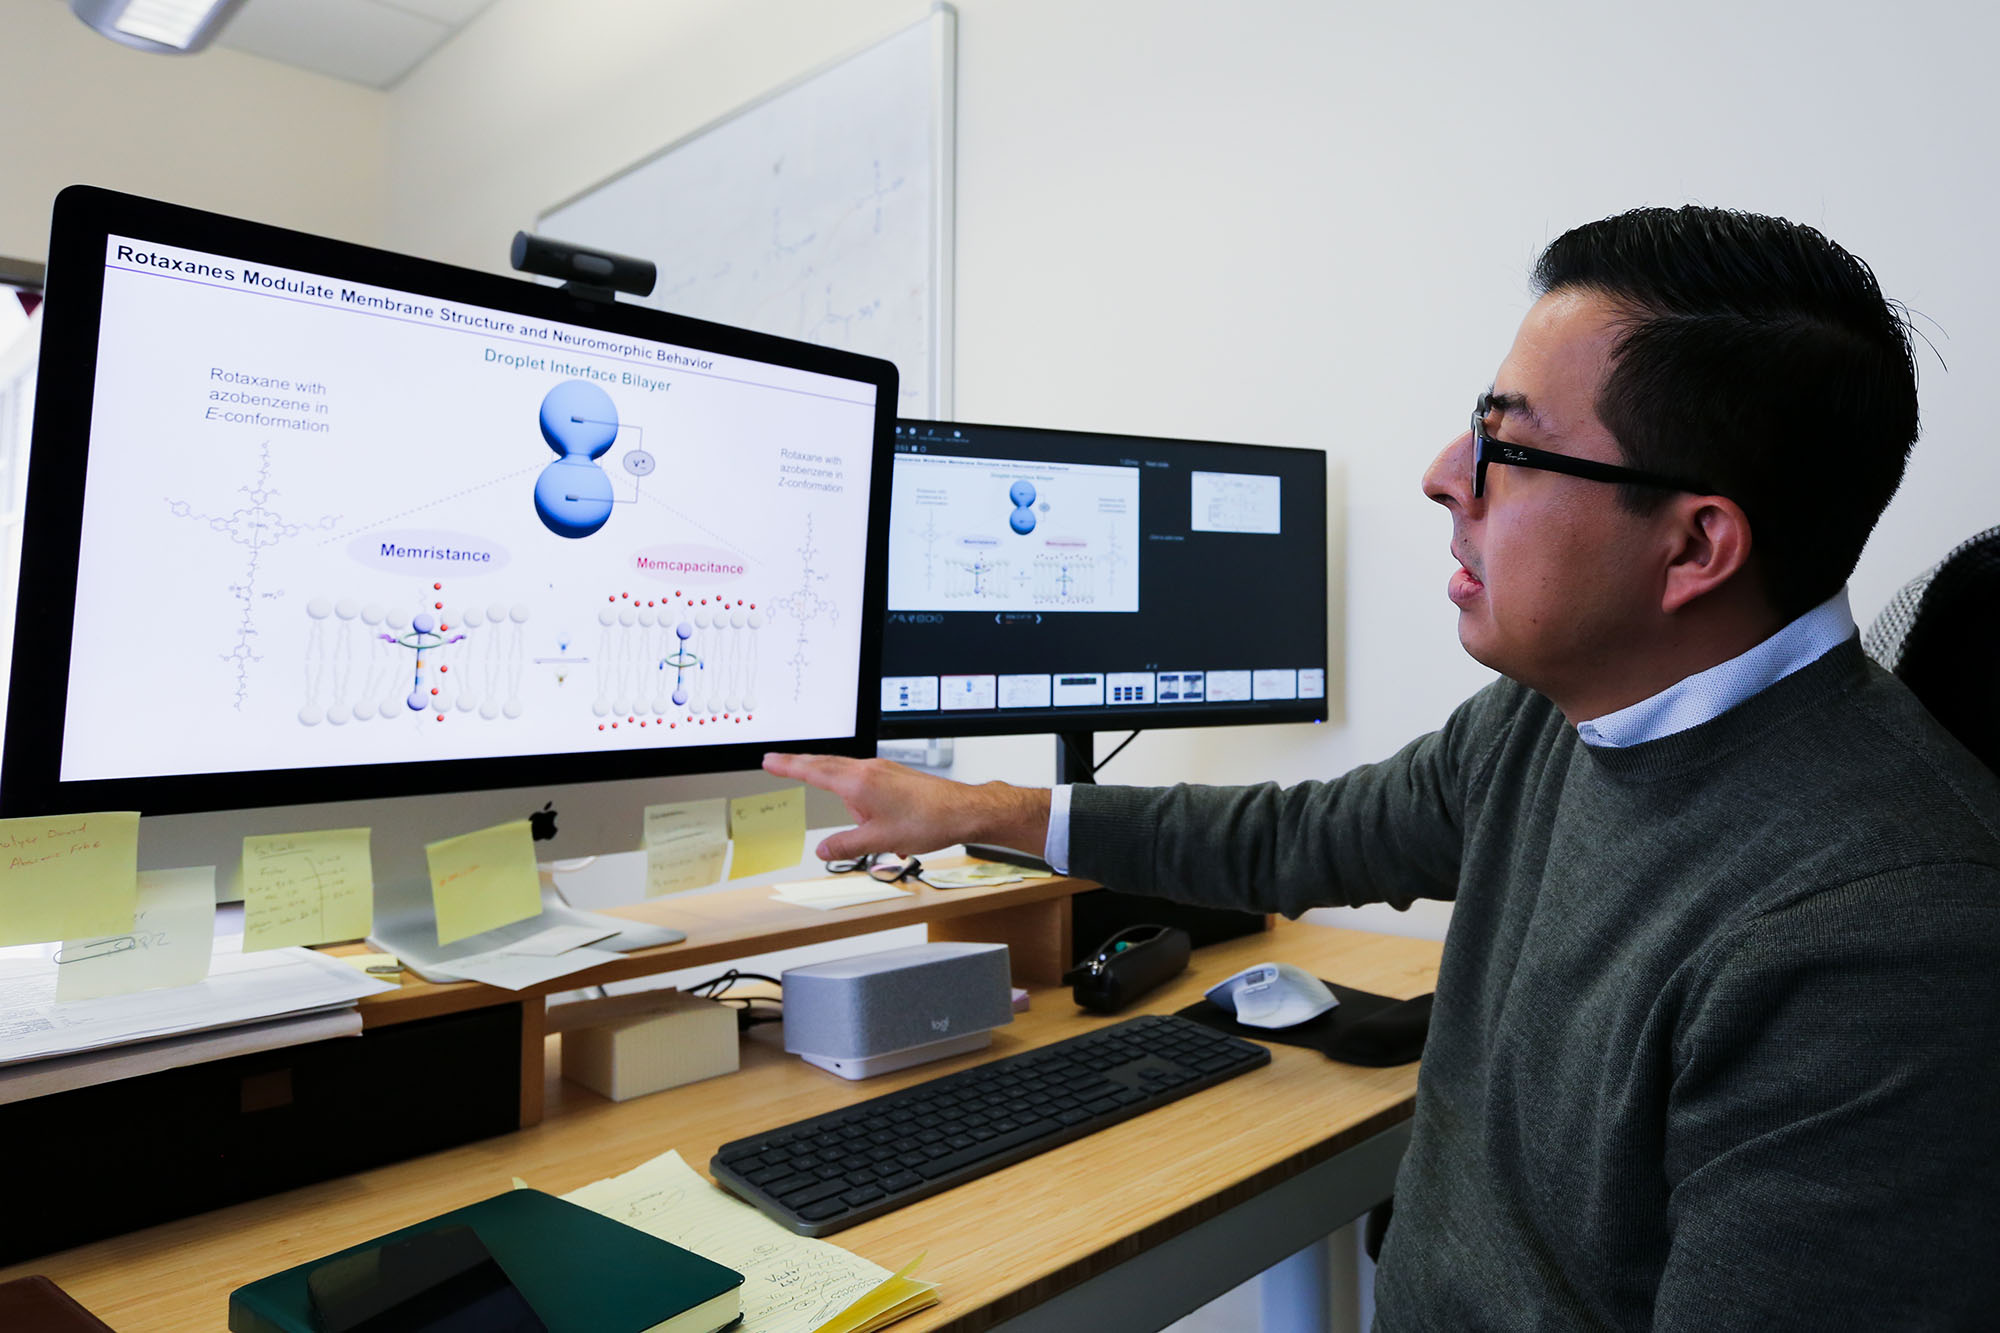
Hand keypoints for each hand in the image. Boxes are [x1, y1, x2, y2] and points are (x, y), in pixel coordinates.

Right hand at [763, 752, 1051, 861]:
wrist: (963, 811)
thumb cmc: (927, 820)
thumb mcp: (878, 840)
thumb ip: (845, 845)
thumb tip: (823, 849)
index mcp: (859, 782)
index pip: (814, 770)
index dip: (788, 766)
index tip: (769, 760)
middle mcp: (869, 770)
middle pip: (827, 766)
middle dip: (804, 767)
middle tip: (780, 763)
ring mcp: (884, 770)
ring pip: (850, 778)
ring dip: (848, 802)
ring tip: (873, 835)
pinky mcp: (896, 776)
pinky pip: (869, 785)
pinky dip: (866, 803)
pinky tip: (886, 831)